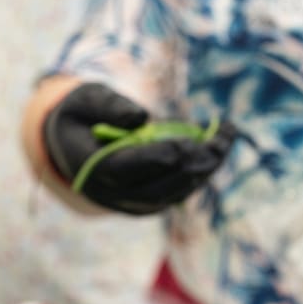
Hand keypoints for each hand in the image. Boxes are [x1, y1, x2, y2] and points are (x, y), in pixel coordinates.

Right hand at [42, 82, 235, 214]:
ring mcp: (133, 202)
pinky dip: (203, 170)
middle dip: (192, 163)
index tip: (184, 144)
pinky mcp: (151, 202)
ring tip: (227, 136)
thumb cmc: (82, 117)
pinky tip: (221, 143)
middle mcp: (113, 194)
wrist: (75, 146)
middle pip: (158, 187)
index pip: (125, 169)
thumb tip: (140, 117)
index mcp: (91, 168)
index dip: (156, 159)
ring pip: (175, 192)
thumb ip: (109, 106)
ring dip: (206, 167)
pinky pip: (180, 191)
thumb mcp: (86, 101)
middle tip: (219, 139)